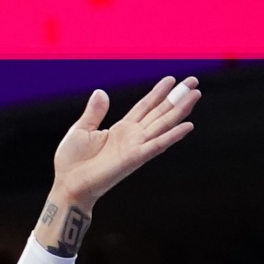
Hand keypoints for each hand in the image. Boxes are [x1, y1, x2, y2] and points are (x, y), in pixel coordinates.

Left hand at [51, 77, 199, 205]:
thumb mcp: (81, 129)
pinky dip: (173, 136)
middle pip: (160, 112)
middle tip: (194, 82)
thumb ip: (95, 112)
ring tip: (196, 95)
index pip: (144, 106)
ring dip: (180, 110)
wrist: (68, 184)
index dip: (158, 93)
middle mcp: (133, 136)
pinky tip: (188, 126)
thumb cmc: (72, 161)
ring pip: (163, 124)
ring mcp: (136, 147)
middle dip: (177, 97)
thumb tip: (100, 92)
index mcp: (121, 129)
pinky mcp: (135, 159)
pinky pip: (157, 145)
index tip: (172, 80)